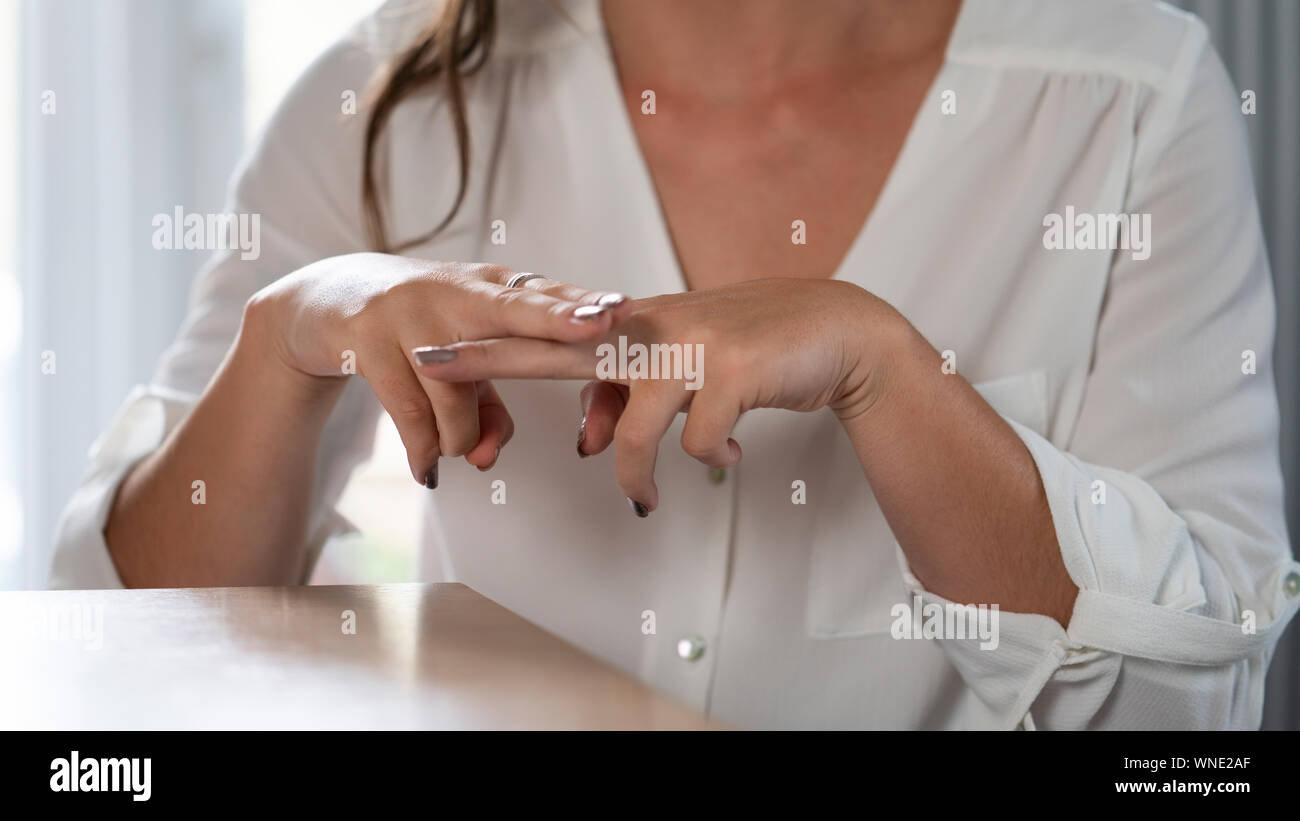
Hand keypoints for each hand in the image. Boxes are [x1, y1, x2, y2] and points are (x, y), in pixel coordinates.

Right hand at [245, 253, 631, 484]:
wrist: (333, 297)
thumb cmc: (424, 327)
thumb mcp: (464, 358)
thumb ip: (488, 407)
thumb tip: (484, 456)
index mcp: (492, 288)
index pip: (547, 298)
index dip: (585, 306)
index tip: (625, 310)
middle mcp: (457, 293)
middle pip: (515, 311)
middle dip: (561, 321)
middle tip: (602, 326)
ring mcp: (410, 313)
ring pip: (458, 392)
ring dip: (460, 435)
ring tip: (454, 444)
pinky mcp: (365, 339)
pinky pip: (410, 414)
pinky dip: (424, 449)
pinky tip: (428, 471)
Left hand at [412, 278, 908, 510]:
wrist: (835, 331)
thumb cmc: (755, 350)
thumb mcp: (686, 368)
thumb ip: (631, 396)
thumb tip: (590, 443)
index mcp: (638, 328)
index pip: (551, 335)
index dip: (492, 344)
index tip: (435, 353)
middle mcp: (653, 329)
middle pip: (560, 350)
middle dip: (493, 360)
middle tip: (432, 368)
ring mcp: (690, 346)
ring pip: (636, 427)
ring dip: (638, 474)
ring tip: (646, 502)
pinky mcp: (730, 369)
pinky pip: (699, 439)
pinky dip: (713, 457)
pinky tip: (730, 455)